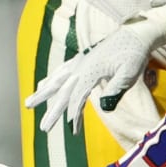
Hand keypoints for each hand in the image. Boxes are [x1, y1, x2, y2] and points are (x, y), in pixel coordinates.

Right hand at [28, 26, 155, 131]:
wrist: (136, 34)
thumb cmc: (134, 55)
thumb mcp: (129, 74)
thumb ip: (116, 90)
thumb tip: (104, 108)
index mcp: (90, 71)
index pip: (76, 98)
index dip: (73, 116)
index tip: (73, 133)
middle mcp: (81, 66)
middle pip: (61, 92)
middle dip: (52, 111)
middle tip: (42, 128)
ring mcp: (80, 61)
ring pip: (57, 79)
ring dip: (43, 92)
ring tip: (29, 103)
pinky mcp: (83, 58)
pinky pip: (62, 71)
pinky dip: (52, 79)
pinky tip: (45, 84)